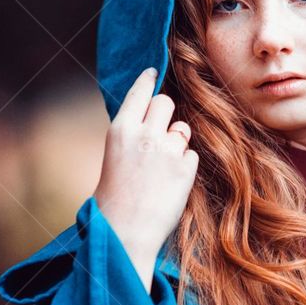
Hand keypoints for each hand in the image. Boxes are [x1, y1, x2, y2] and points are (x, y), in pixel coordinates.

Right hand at [93, 68, 198, 283]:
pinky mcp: (185, 168)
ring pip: (183, 129)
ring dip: (177, 142)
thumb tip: (153, 116)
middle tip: (161, 132)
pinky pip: (191, 155)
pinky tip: (170, 183)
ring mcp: (167, 150)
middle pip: (166, 102)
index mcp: (120, 130)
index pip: (140, 92)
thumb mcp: (115, 157)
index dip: (149, 80)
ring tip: (162, 168)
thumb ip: (133, 134)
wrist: (125, 232)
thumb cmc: (115, 199)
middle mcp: (144, 134)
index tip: (154, 72)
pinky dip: (185, 166)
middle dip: (166, 113)